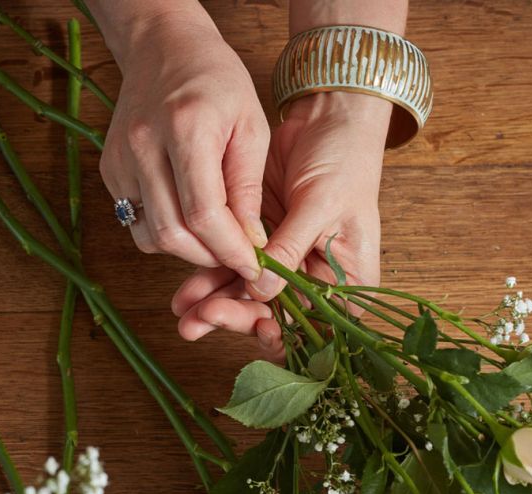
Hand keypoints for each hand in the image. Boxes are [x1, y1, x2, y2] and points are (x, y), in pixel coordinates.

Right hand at [98, 10, 268, 280]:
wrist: (165, 46)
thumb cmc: (218, 82)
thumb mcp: (252, 127)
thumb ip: (248, 188)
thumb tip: (252, 243)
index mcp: (185, 129)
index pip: (204, 214)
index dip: (231, 250)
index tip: (254, 265)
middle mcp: (143, 146)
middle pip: (173, 233)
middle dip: (211, 257)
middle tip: (238, 257)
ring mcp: (119, 160)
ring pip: (152, 237)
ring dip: (188, 252)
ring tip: (217, 241)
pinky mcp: (109, 170)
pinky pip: (136, 224)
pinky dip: (167, 235)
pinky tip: (190, 222)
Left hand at [172, 91, 391, 353]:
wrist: (329, 121)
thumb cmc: (345, 161)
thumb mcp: (321, 207)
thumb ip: (289, 249)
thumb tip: (259, 289)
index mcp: (347, 285)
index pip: (315, 327)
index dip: (284, 335)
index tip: (257, 328)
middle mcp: (317, 283)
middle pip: (276, 316)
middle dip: (238, 318)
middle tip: (202, 320)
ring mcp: (287, 265)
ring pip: (250, 296)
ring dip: (216, 305)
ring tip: (185, 314)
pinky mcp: (262, 245)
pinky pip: (234, 269)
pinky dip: (211, 278)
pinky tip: (186, 293)